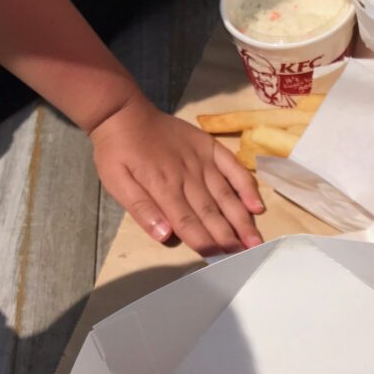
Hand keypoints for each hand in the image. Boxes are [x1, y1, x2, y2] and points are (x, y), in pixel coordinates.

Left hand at [90, 93, 264, 254]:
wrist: (124, 112)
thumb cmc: (118, 152)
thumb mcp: (116, 182)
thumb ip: (141, 209)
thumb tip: (165, 235)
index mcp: (163, 187)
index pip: (187, 223)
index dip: (204, 243)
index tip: (220, 261)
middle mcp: (187, 176)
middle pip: (211, 213)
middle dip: (229, 238)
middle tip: (247, 258)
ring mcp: (202, 161)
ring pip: (226, 195)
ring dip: (242, 220)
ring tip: (255, 241)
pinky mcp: (210, 147)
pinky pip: (233, 168)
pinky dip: (246, 186)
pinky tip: (257, 205)